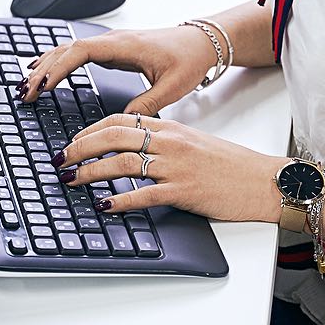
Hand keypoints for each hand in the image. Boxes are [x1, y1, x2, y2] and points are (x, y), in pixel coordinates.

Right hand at [15, 26, 216, 114]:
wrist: (202, 41)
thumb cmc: (190, 58)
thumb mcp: (172, 87)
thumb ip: (147, 106)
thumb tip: (125, 124)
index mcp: (124, 46)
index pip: (80, 52)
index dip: (58, 68)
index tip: (43, 86)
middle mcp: (113, 41)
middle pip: (67, 49)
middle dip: (43, 70)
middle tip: (25, 93)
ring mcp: (111, 44)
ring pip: (69, 49)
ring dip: (47, 65)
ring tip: (27, 84)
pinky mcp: (113, 50)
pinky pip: (78, 52)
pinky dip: (59, 61)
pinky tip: (46, 71)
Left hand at [54, 112, 287, 223]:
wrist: (264, 181)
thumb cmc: (231, 165)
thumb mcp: (193, 143)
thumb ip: (163, 141)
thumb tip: (131, 147)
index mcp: (171, 128)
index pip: (120, 120)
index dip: (90, 130)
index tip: (73, 140)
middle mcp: (170, 143)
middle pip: (114, 137)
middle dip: (81, 147)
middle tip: (60, 158)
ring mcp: (176, 166)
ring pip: (123, 162)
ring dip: (91, 171)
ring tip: (72, 180)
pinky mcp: (184, 191)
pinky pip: (145, 194)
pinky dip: (120, 200)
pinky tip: (104, 205)